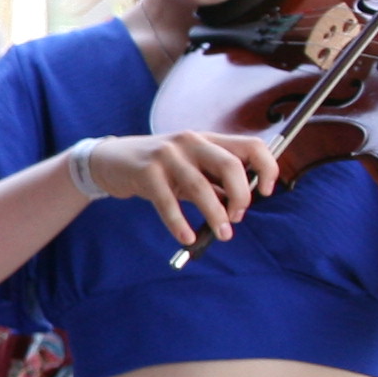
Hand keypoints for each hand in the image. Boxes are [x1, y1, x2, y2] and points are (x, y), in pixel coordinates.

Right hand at [74, 129, 270, 248]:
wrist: (110, 160)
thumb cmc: (158, 168)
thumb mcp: (190, 167)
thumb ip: (215, 181)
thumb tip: (240, 204)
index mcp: (208, 139)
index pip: (252, 146)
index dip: (268, 168)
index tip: (266, 192)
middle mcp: (191, 142)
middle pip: (231, 166)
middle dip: (241, 197)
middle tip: (238, 216)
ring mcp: (167, 156)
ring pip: (201, 187)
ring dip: (216, 215)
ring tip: (222, 233)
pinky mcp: (146, 172)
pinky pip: (168, 203)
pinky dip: (179, 224)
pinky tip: (186, 237)